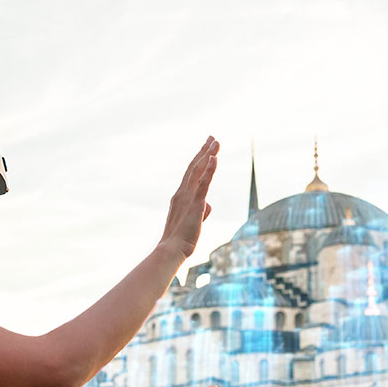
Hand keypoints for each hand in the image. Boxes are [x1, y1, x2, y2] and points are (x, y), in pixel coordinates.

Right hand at [160, 137, 219, 258]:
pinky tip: (214, 157)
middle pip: (195, 167)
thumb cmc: (181, 239)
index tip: (205, 148)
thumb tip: (208, 206)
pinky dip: (209, 169)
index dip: (199, 159)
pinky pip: (203, 183)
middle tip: (212, 137)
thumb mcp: (193, 221)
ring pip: (199, 171)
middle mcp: (182, 193)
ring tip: (215, 141)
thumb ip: (201, 210)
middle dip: (204, 151)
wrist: (171, 249)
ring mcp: (188, 197)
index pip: (191, 174)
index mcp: (180, 196)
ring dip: (208, 154)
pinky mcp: (196, 203)